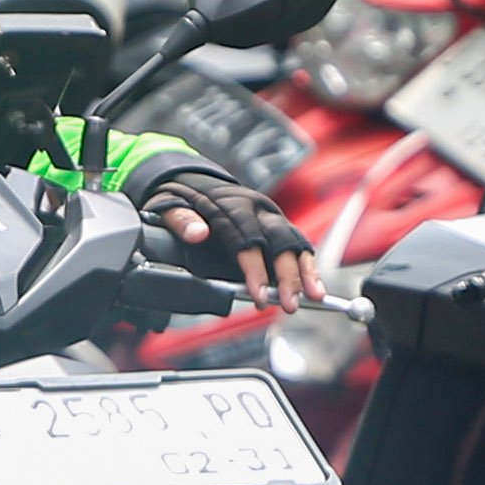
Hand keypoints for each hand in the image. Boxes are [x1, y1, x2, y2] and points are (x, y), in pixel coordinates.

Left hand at [145, 168, 317, 310]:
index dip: (256, 270)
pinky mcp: (277, 225)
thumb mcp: (169, 204)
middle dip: (288, 275)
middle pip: (279, 241)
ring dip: (305, 271)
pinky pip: (297, 245)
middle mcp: (258, 208)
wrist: (193, 179)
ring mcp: (271, 215)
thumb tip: (198, 234)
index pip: (248, 240)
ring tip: (316, 297)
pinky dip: (307, 267)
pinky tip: (315, 287)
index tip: (259, 296)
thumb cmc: (182, 199)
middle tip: (290, 304)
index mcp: (232, 205)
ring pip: (294, 241)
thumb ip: (181, 219)